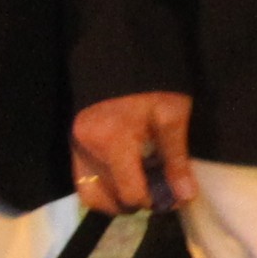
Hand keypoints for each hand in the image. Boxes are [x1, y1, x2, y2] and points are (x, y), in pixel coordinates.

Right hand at [73, 91, 195, 212]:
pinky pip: (82, 179)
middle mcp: (87, 147)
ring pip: (89, 194)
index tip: (173, 194)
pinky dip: (103, 186)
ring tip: (140, 185)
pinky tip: (126, 174)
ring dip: (114, 199)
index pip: (130, 193)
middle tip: (156, 191)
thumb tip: (184, 196)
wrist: (123, 54)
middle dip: (133, 203)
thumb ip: (177, 159)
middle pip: (106, 200)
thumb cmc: (153, 82)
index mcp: (113, 140)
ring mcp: (75, 145)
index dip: (155, 201)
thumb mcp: (172, 115)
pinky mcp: (72, 142)